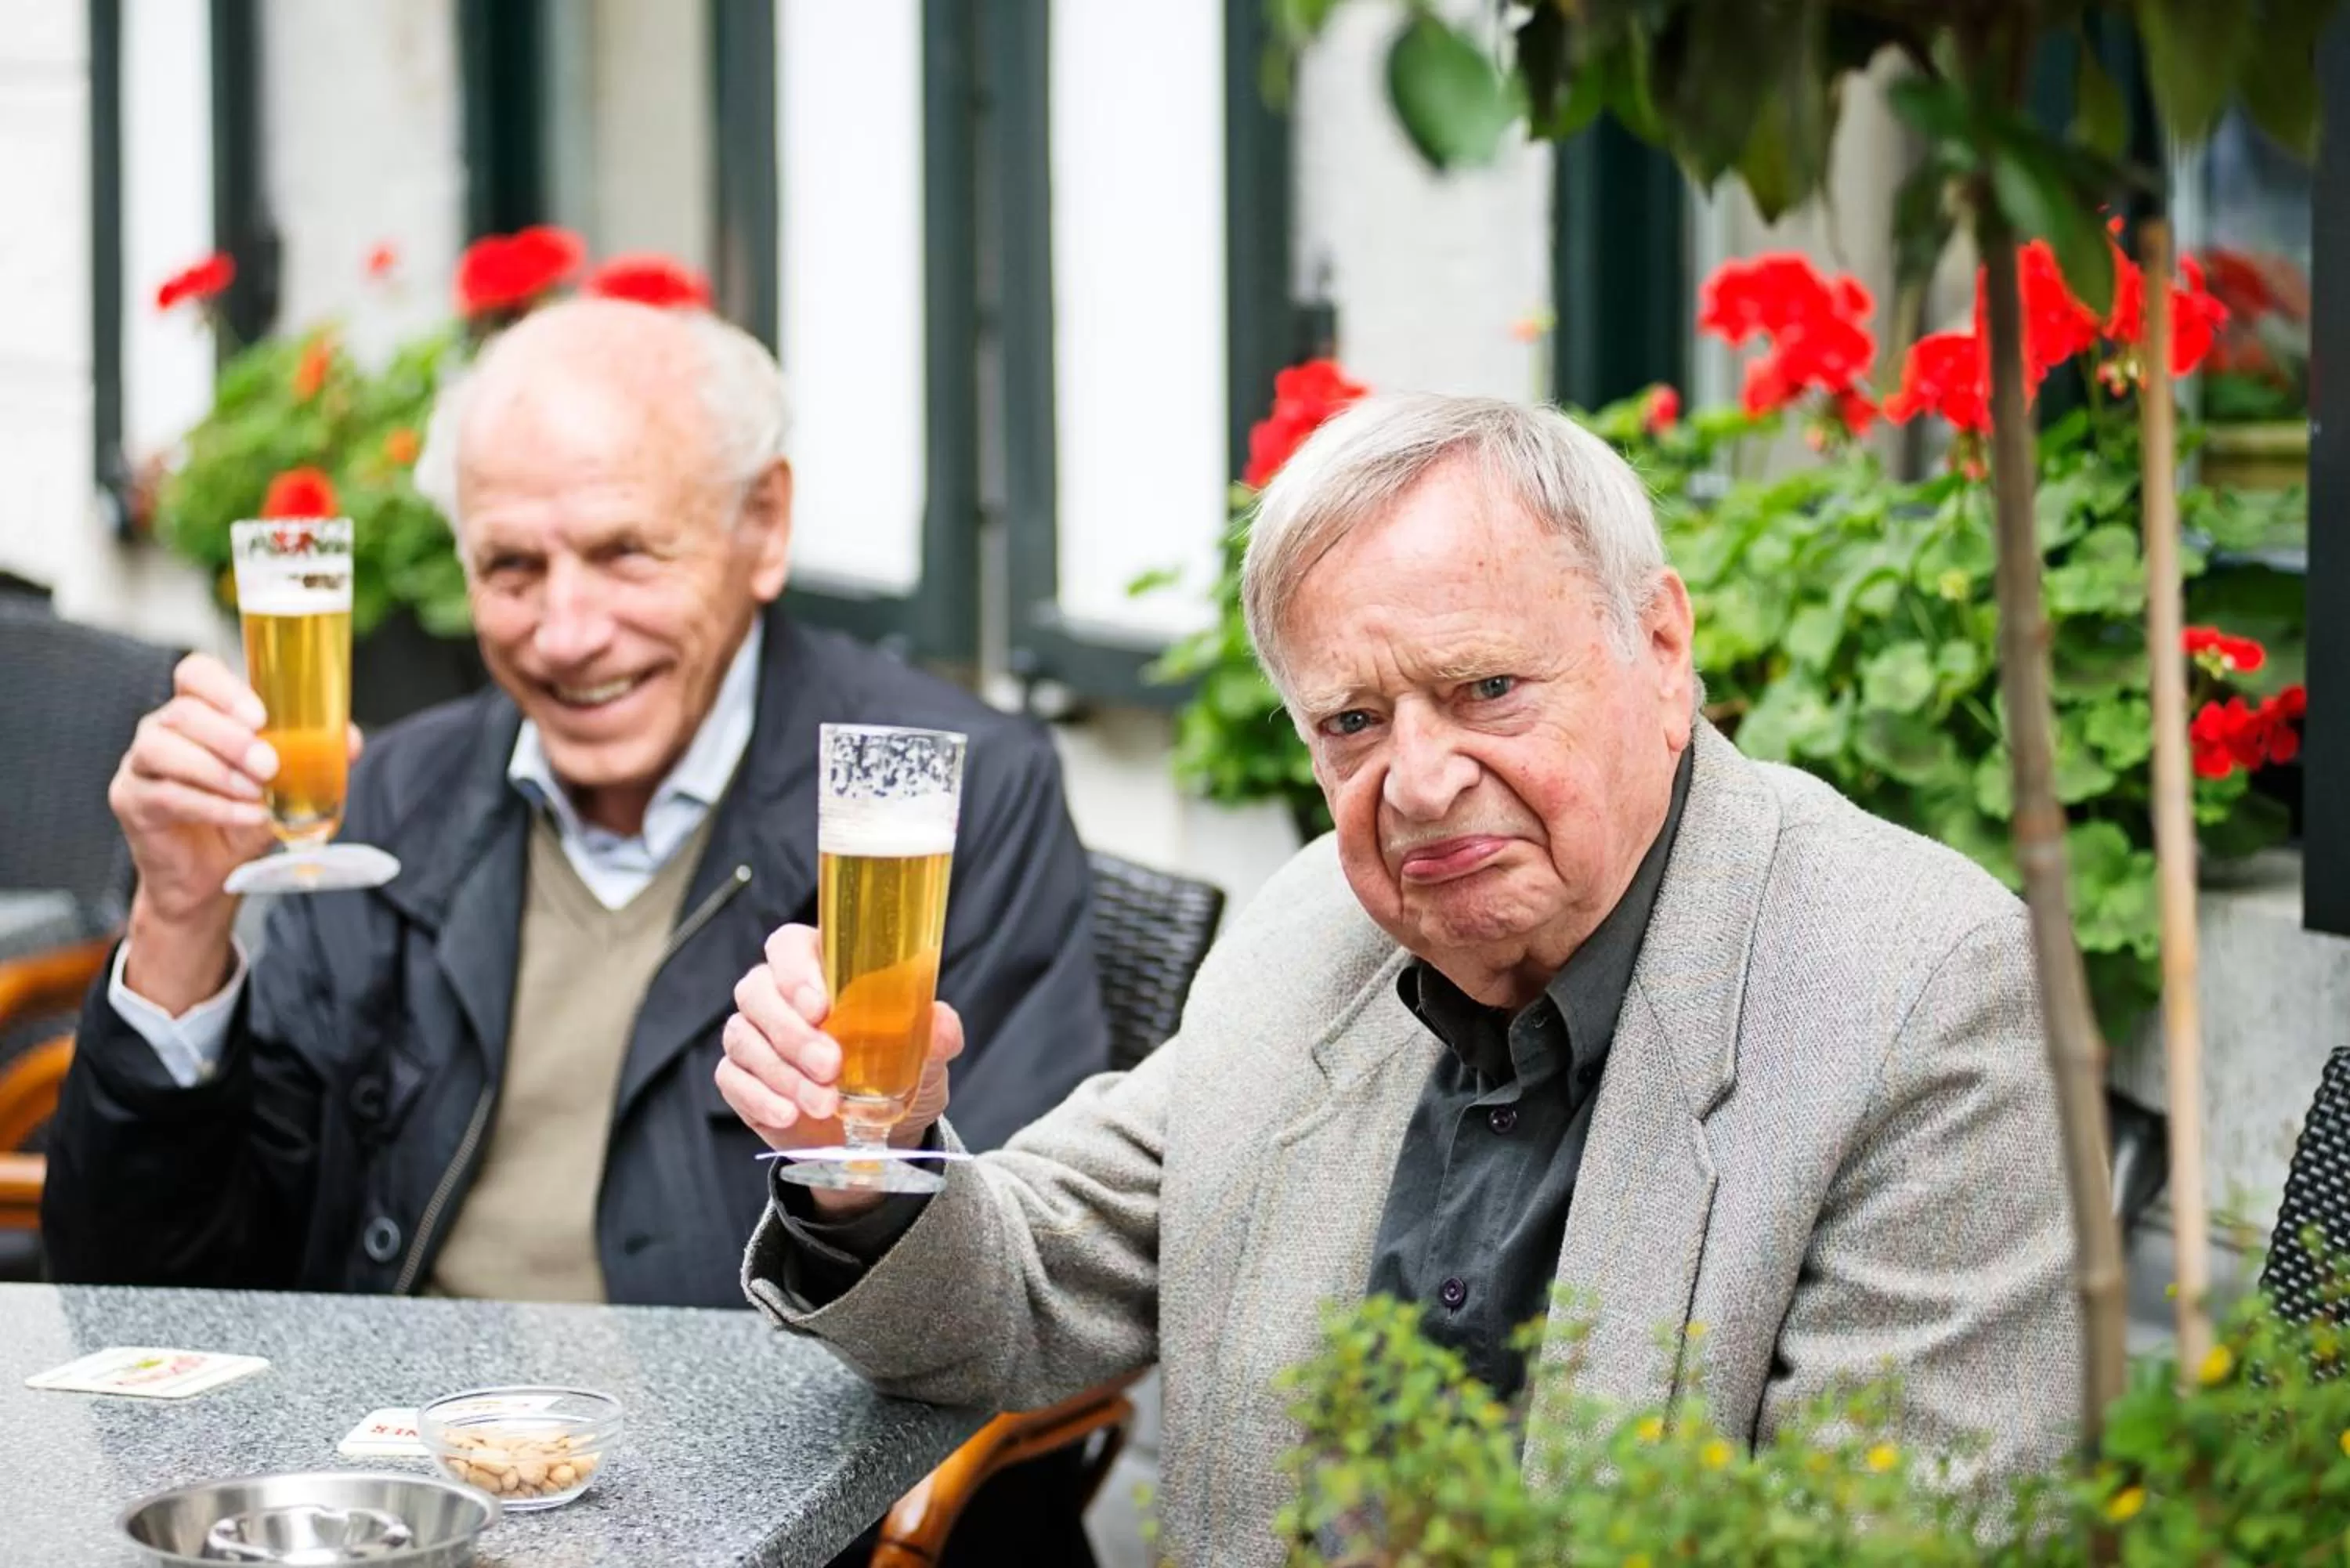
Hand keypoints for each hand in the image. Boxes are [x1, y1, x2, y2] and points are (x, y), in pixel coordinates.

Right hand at [109, 653, 362, 1009]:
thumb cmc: (243, 817)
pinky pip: (167, 795)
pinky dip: (213, 805)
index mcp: (199, 712)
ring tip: (256, 792)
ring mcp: (140, 764)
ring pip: (162, 749)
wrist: (211, 875)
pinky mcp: (132, 801)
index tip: (260, 716)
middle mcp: (162, 729)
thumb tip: (349, 740)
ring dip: (217, 770)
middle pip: (182, 712)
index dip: (224, 688)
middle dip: (231, 738)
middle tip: (269, 765)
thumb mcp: (284, 786)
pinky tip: (246, 815)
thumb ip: (313, 758)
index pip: (195, 674)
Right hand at [719, 923, 962, 1213]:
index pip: (789, 947)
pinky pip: (732, 1078)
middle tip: (830, 1066)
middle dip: (793, 1032)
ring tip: (824, 1104)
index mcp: (820, 968)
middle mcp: (777, 994)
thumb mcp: (926, 1054)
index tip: (821, 1007)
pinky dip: (760, 1097)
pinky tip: (789, 1114)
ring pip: (744, 1037)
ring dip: (784, 1073)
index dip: (797, 971)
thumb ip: (934, 1033)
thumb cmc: (897, 1072)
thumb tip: (939, 1023)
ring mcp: (753, 1034)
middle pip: (758, 991)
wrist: (880, 1133)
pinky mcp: (740, 1076)